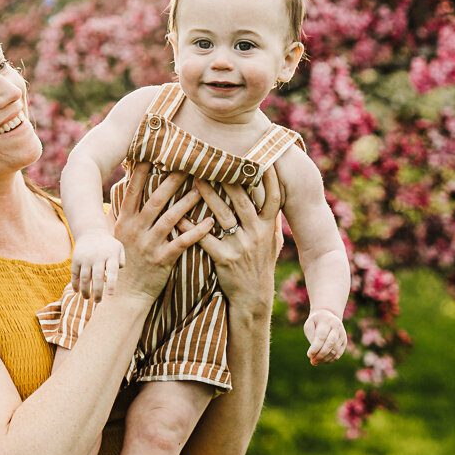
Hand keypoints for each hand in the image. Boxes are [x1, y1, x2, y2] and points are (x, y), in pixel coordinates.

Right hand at [72, 230, 124, 301]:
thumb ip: (121, 262)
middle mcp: (98, 256)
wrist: (91, 232)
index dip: (111, 283)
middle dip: (97, 291)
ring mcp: (86, 258)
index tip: (110, 295)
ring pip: (84, 278)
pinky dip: (75, 284)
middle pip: (97, 277)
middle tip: (98, 301)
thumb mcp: (119, 249)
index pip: (112, 271)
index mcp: (111, 255)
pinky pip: (75, 274)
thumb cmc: (108, 246)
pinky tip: (77, 291)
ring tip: (88, 298)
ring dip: (85, 290)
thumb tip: (116, 276)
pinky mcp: (76, 259)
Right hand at [112, 163, 213, 302]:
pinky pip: (182, 242)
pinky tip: (211, 221)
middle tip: (187, 164)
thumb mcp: (115, 237)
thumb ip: (120, 216)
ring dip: (188, 202)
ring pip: (171, 218)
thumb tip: (123, 194)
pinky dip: (197, 231)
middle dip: (171, 181)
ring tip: (203, 188)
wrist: (124, 296)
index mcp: (124, 222)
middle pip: (155, 200)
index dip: (141, 172)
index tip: (153, 154)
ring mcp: (149, 245)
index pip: (133, 191)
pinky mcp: (162, 260)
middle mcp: (135, 230)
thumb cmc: (122, 264)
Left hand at [188, 168, 282, 312]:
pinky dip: (190, 227)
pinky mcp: (224, 259)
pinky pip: (204, 238)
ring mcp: (241, 246)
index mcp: (268, 227)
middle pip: (242, 199)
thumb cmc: (260, 267)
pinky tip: (178, 216)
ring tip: (194, 179)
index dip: (269, 177)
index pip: (272, 197)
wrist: (253, 298)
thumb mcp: (272, 243)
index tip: (260, 156)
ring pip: (222, 214)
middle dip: (227, 178)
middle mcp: (256, 234)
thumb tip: (275, 195)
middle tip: (212, 160)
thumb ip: (272, 219)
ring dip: (207, 194)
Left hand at [304, 310, 347, 364]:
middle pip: (330, 344)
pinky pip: (338, 353)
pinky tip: (322, 361)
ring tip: (315, 362)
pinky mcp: (344, 342)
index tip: (309, 355)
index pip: (321, 337)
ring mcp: (342, 335)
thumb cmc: (316, 322)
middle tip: (313, 361)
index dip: (315, 348)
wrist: (328, 316)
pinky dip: (330, 359)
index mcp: (327, 321)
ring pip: (335, 350)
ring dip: (325, 359)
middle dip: (321, 354)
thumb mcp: (309, 325)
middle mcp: (337, 327)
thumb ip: (311, 337)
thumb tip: (314, 354)